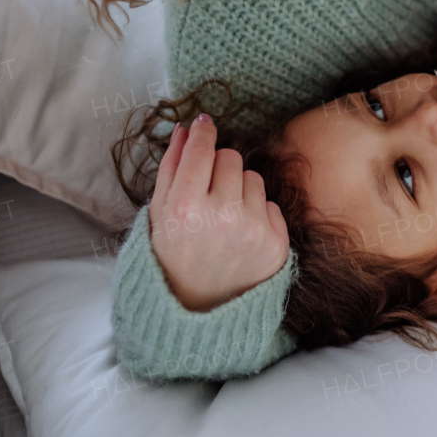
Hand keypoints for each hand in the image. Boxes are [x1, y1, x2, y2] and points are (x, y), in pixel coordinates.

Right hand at [147, 115, 289, 311]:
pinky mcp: (277, 244)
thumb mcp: (159, 214)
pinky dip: (256, 214)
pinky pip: (270, 204)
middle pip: (231, 158)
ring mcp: (253, 231)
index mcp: (185, 209)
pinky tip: (239, 237)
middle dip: (218, 168)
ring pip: (254, 178)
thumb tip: (186, 128)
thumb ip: (171, 167)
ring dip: (239, 190)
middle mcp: (221, 217)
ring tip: (222, 220)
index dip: (203, 132)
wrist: (197, 311)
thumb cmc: (173, 257)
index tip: (204, 124)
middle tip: (206, 193)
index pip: (202, 150)